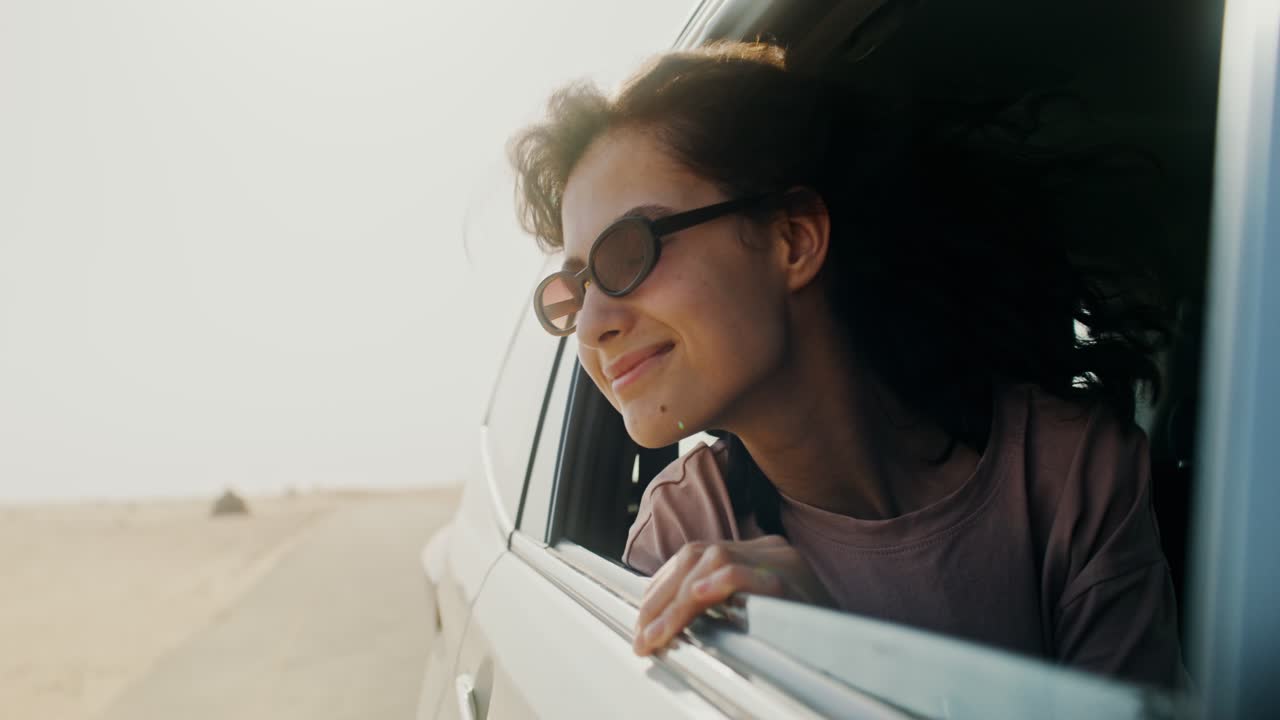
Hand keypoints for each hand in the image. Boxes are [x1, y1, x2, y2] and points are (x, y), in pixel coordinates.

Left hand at [633, 535, 834, 655]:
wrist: (860, 648)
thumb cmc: (810, 639)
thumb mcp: (760, 616)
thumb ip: (724, 606)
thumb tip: (670, 619)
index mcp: (759, 554)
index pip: (696, 555)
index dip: (662, 586)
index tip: (643, 619)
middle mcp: (770, 551)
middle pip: (698, 555)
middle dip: (661, 596)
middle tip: (642, 634)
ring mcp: (783, 563)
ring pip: (714, 563)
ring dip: (677, 602)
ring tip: (658, 633)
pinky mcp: (794, 584)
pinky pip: (748, 574)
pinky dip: (718, 585)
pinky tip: (697, 598)